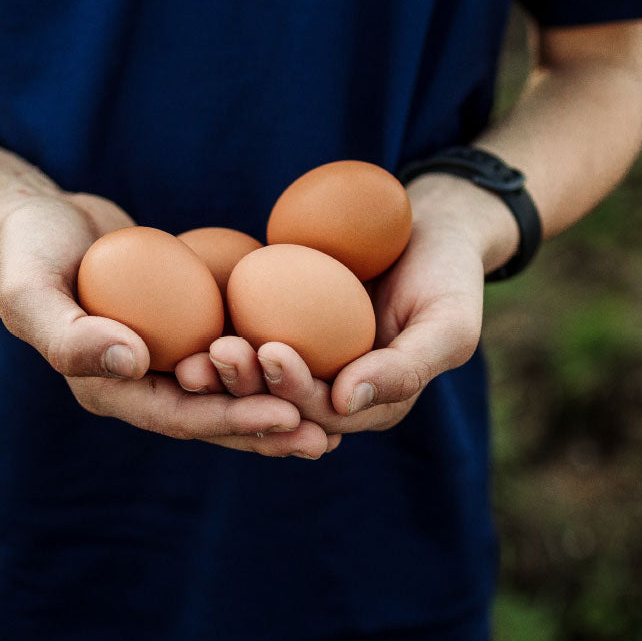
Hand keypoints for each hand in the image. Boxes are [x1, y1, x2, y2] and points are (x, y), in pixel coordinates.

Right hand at [0, 193, 333, 456]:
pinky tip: (316, 359)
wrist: (47, 219)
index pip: (175, 415)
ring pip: (229, 391)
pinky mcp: (186, 330)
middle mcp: (140, 383)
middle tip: (325, 435)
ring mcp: (165, 359)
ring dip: (278, 405)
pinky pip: (233, 350)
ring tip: (335, 415)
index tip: (285, 416)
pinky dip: (270, 360)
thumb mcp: (30, 289)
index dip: (230, 420)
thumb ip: (69, 334)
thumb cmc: (31, 249)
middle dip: (267, 429)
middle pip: (210, 417)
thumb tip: (133, 362)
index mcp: (106, 387)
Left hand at [176, 174, 517, 433]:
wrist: (428, 228)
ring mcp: (305, 362)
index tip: (271, 351)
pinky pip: (247, 334)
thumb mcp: (447, 323)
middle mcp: (331, 392)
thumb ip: (405, 369)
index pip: (323, 412)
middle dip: (246, 385)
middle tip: (218, 351)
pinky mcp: (281, 328)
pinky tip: (193, 324)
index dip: (294, 390)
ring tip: (196, 351)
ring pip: (254, 379)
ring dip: (223, 371)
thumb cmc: (448, 275)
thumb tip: (345, 401)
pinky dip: (220, 334)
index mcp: (370, 405)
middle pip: (279, 401)